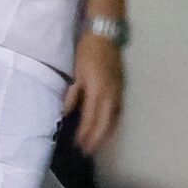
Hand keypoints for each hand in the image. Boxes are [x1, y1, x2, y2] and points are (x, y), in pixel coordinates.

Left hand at [62, 32, 124, 154]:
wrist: (106, 36)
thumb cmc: (88, 52)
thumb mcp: (76, 73)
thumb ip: (73, 95)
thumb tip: (65, 114)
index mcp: (98, 92)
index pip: (91, 119)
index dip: (85, 134)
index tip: (78, 145)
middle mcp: (110, 96)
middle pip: (104, 124)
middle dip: (96, 139)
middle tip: (87, 152)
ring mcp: (118, 92)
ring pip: (114, 120)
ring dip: (105, 134)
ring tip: (97, 145)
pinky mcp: (121, 88)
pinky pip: (118, 112)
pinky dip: (113, 123)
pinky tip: (107, 128)